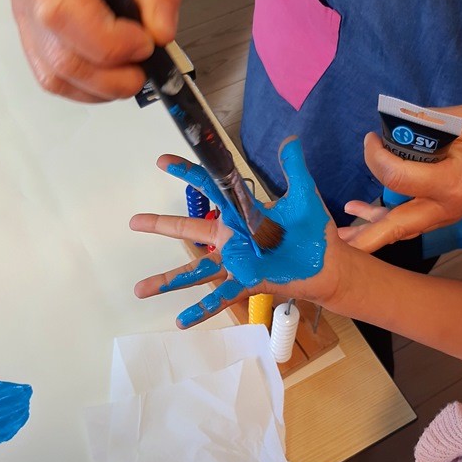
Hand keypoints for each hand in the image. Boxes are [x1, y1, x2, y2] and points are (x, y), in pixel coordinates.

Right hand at [9, 0, 185, 101]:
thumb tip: (160, 33)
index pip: (64, 11)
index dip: (109, 42)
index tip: (145, 41)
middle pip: (61, 57)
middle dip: (113, 76)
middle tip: (144, 63)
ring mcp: (26, 14)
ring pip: (55, 76)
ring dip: (103, 87)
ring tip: (131, 70)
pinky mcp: (33, 34)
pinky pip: (53, 78)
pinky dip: (88, 87)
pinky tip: (111, 73)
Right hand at [130, 138, 350, 327]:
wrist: (329, 264)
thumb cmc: (314, 232)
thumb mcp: (303, 195)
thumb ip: (294, 168)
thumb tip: (289, 140)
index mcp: (242, 213)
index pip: (210, 188)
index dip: (187, 173)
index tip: (163, 162)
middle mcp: (232, 237)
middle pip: (188, 228)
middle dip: (160, 225)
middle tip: (133, 221)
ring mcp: (236, 262)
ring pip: (195, 270)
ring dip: (168, 280)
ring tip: (140, 290)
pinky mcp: (247, 282)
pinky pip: (220, 297)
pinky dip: (201, 309)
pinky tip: (181, 321)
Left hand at [338, 103, 461, 251]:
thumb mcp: (457, 120)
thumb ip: (418, 128)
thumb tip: (384, 132)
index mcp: (450, 183)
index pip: (399, 179)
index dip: (376, 158)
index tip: (369, 140)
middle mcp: (446, 207)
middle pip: (398, 226)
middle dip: (366, 236)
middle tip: (337, 244)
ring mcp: (445, 214)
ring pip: (402, 227)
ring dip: (371, 230)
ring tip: (342, 237)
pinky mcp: (442, 212)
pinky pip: (409, 220)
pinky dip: (385, 218)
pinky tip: (362, 213)